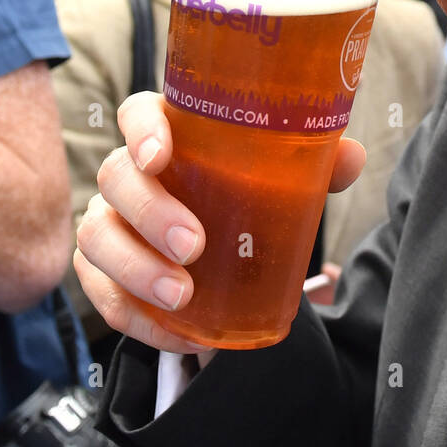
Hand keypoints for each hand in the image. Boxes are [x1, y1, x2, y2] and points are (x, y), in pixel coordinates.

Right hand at [74, 92, 365, 354]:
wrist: (222, 257)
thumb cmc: (244, 199)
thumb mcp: (279, 181)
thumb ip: (315, 165)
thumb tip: (350, 158)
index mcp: (168, 134)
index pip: (137, 112)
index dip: (141, 129)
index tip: (160, 156)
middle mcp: (128, 173)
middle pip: (115, 177)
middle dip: (150, 211)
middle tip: (192, 245)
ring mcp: (108, 221)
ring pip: (96, 236)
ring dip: (135, 268)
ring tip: (180, 296)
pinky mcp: (100, 271)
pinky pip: (101, 294)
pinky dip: (135, 318)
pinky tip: (176, 333)